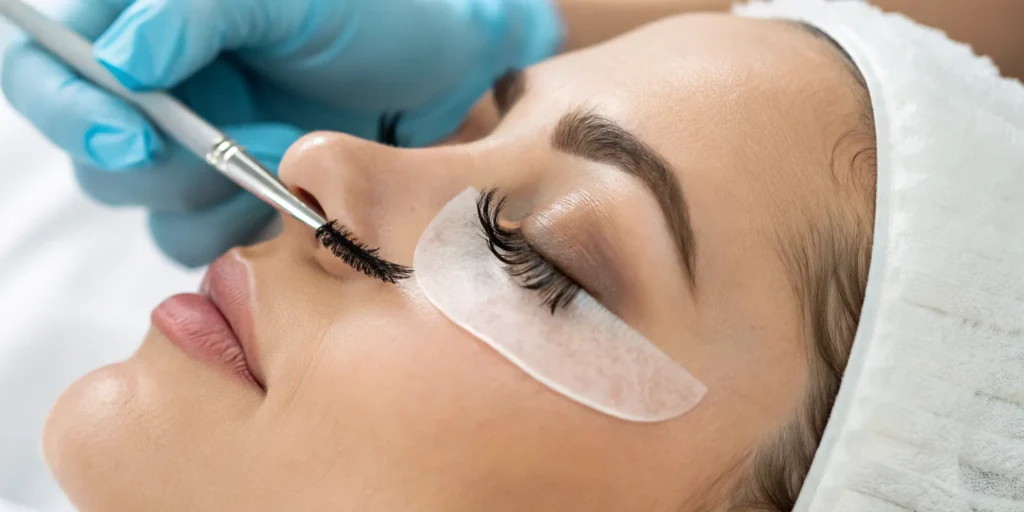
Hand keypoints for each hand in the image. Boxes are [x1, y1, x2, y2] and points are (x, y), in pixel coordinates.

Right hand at [1, 0, 562, 265]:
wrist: (440, 71)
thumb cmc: (370, 17)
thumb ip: (194, 14)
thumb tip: (119, 61)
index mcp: (147, 29)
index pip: (52, 70)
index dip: (68, 108)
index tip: (131, 136)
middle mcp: (159, 94)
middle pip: (97, 155)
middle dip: (167, 163)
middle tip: (246, 144)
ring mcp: (197, 151)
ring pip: (154, 206)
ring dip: (219, 195)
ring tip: (290, 150)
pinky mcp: (237, 200)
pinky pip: (207, 240)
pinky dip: (247, 226)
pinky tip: (298, 194)